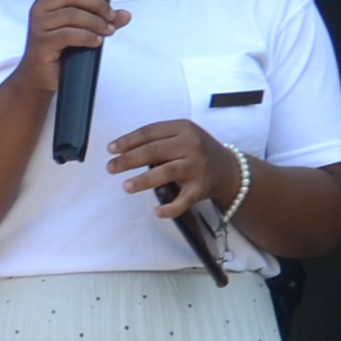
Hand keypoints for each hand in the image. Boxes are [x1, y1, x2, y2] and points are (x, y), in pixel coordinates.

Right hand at [12, 0, 124, 99]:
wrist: (39, 75)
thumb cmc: (59, 48)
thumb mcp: (83, 28)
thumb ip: (102, 19)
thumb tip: (126, 15)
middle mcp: (40, 8)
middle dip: (98, 3)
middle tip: (111, 16)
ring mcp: (39, 25)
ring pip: (73, 14)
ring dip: (96, 22)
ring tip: (108, 31)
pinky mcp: (42, 43)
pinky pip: (68, 34)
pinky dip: (87, 37)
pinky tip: (97, 41)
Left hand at [108, 118, 235, 216]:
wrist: (230, 170)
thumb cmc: (196, 152)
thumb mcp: (181, 136)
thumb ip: (157, 140)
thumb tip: (121, 151)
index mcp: (183, 128)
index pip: (150, 132)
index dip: (128, 141)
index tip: (111, 150)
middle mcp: (192, 145)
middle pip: (154, 151)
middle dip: (129, 160)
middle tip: (110, 168)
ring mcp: (198, 166)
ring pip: (167, 172)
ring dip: (144, 180)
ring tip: (126, 187)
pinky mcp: (202, 188)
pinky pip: (184, 200)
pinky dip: (170, 207)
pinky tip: (157, 212)